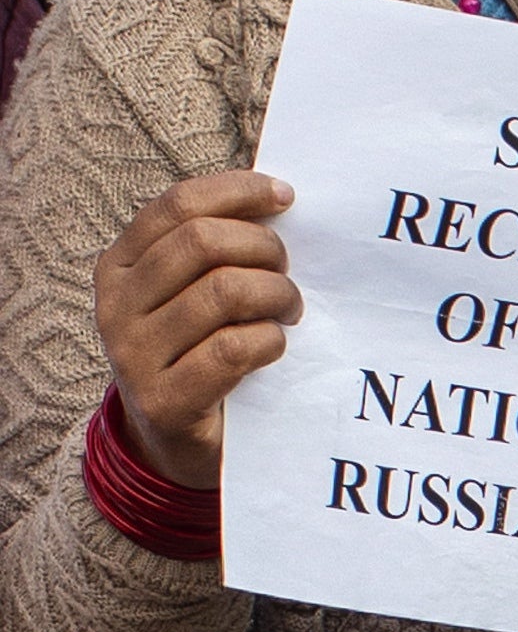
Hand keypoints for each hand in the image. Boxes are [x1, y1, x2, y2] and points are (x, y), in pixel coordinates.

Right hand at [92, 169, 296, 484]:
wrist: (175, 439)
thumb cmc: (198, 349)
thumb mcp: (192, 292)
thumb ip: (217, 248)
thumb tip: (276, 194)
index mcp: (120, 266)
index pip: (178, 205)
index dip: (237, 192)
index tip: (286, 197)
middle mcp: (116, 304)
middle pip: (203, 242)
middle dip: (264, 249)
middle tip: (288, 272)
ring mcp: (133, 353)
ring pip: (224, 292)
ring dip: (277, 296)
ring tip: (289, 311)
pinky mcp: (163, 399)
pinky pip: (234, 349)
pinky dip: (270, 340)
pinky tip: (274, 346)